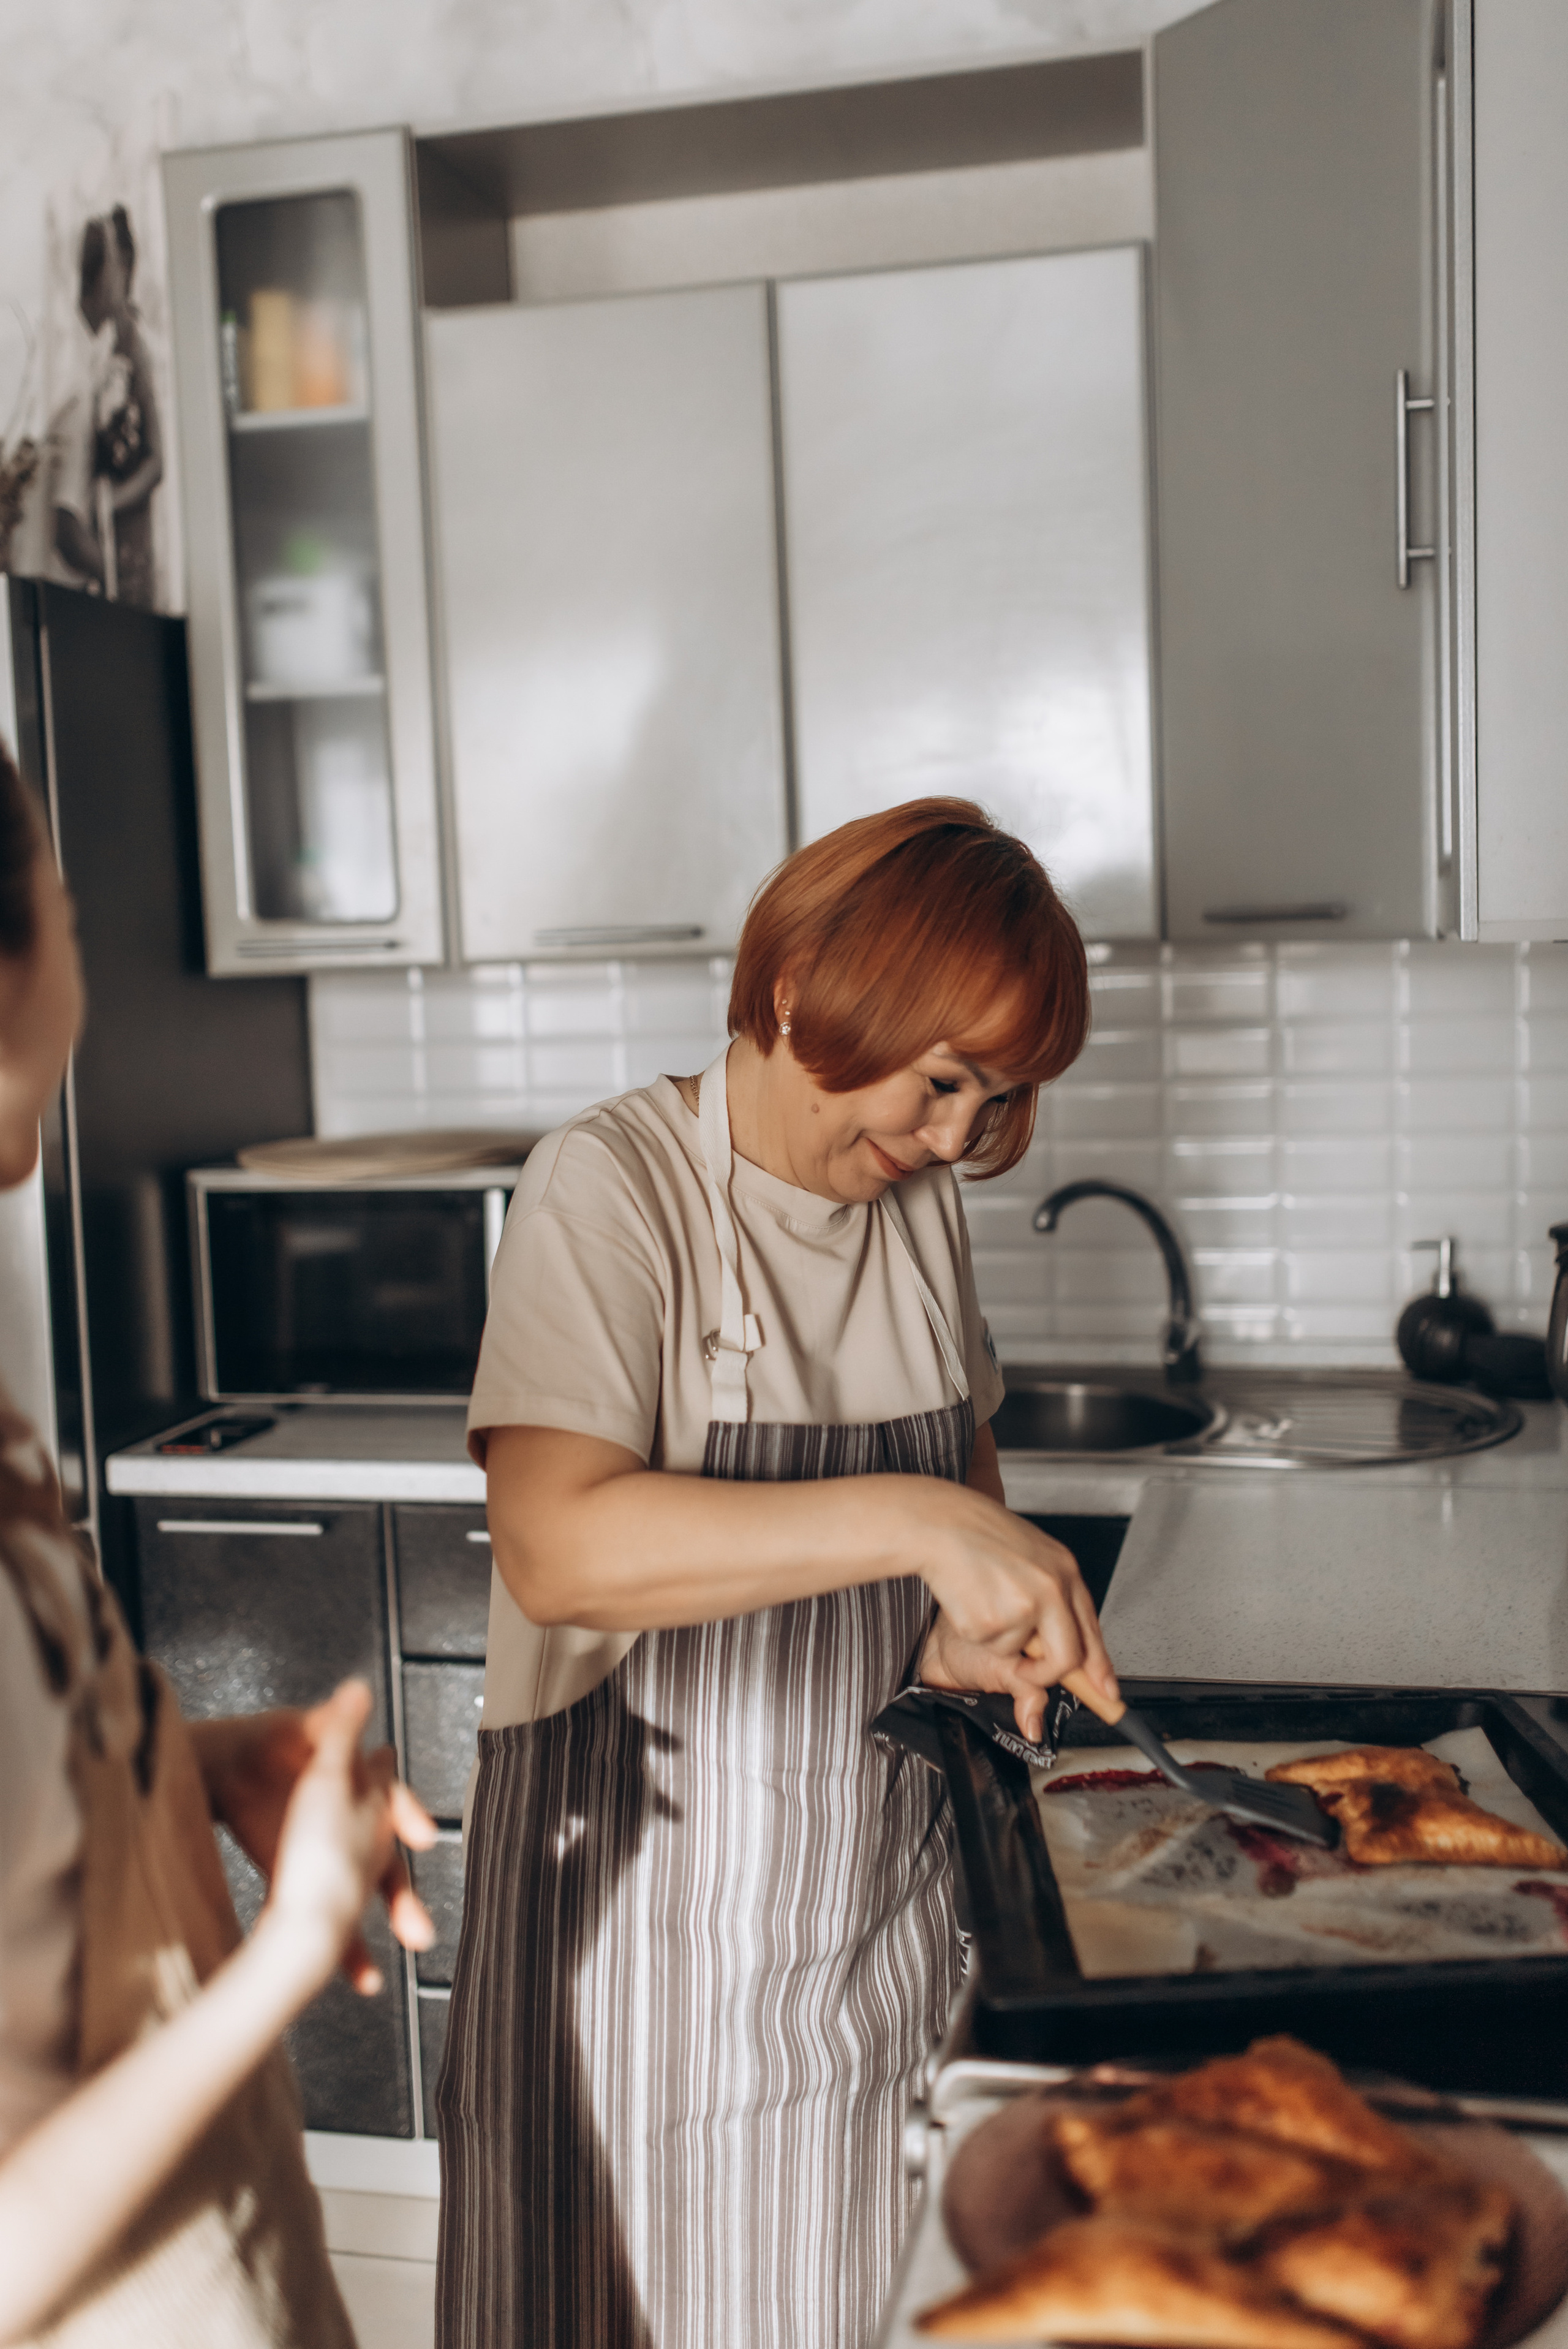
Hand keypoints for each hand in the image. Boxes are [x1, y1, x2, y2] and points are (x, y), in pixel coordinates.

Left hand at [195, 1691, 435, 1992]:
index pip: (390, 1802)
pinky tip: (342, 1979)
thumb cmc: (267, 1744)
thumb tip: (358, 1688)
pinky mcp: (296, 1882)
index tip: (422, 1836)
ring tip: (368, 1977)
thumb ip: (332, 1721)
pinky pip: (316, 1919)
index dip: (407, 1817)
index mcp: (357, 1787)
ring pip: (354, 1901)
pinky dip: (330, 1951)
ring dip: (364, 1939)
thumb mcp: (300, 1731)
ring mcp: (325, 1858)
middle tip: (418, 1933)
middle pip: (382, 1866)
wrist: (222, 1769)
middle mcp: (350, 1826)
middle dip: (399, 1901)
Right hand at [914, 1491, 1118, 1740]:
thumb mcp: (1030, 1556)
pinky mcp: (993, 1621)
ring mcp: (1024, 1606)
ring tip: (983, 1596)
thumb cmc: (981, 1535)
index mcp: (1064, 1571)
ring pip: (1019, 1654)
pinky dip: (976, 1631)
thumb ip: (1053, 1598)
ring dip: (998, 1638)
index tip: (1108, 1692)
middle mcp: (1051, 1589)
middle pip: (1067, 1657)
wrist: (940, 1522)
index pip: (1091, 1629)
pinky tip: (969, 1598)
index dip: (1100, 1667)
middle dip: (1047, 1673)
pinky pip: (990, 1647)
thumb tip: (1068, 1643)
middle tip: (1027, 1668)